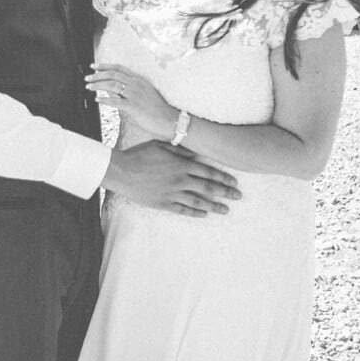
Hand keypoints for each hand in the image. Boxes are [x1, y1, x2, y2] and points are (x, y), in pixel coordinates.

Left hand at [86, 62, 173, 133]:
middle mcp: (136, 84)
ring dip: (98, 85)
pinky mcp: (133, 106)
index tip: (94, 66)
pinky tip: (97, 100)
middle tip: (87, 77)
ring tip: (89, 87)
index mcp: (139, 80)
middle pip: (113, 75)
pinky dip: (104, 99)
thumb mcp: (145, 95)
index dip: (105, 66)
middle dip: (98, 75)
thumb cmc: (158, 110)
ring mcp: (135, 95)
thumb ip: (131, 91)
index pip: (119, 69)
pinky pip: (115, 101)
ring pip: (112, 85)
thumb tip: (115, 91)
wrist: (169, 120)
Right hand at [103, 140, 240, 216]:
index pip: (208, 172)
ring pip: (198, 201)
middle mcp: (180, 180)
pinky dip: (195, 212)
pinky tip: (204, 214)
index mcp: (181, 165)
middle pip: (208, 188)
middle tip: (238, 197)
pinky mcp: (163, 203)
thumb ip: (180, 150)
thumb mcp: (161, 146)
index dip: (223, 178)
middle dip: (225, 192)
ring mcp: (172, 193)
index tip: (234, 182)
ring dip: (214, 206)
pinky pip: (182, 210)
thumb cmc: (139, 155)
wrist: (121, 172)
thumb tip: (196, 154)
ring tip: (226, 210)